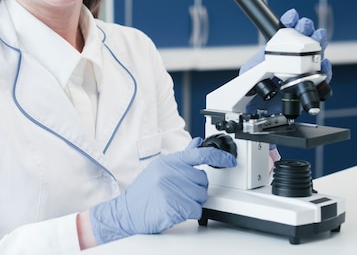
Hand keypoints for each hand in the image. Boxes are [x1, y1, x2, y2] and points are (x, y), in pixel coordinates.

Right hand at [89, 138, 235, 243]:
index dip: (218, 156)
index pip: (198, 154)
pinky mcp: (173, 205)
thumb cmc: (144, 193)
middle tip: (180, 193)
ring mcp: (171, 188)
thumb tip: (197, 143)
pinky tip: (176, 210)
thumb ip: (182, 158)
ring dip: (193, 202)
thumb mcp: (160, 170)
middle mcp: (169, 173)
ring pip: (201, 196)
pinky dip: (190, 213)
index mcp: (168, 162)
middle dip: (196, 189)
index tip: (229, 160)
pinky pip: (196, 210)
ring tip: (176, 201)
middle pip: (202, 180)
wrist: (127, 212)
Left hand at [241, 8, 332, 114]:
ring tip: (318, 36)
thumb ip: (257, 62)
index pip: (286, 34)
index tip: (291, 16)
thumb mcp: (249, 73)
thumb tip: (267, 54)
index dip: (290, 23)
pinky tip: (323, 63)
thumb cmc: (251, 91)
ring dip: (318, 44)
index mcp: (277, 52)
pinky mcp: (309, 86)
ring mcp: (302, 71)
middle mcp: (292, 60)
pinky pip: (322, 77)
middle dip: (306, 29)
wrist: (258, 111)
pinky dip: (325, 69)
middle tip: (305, 25)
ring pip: (315, 54)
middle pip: (304, 40)